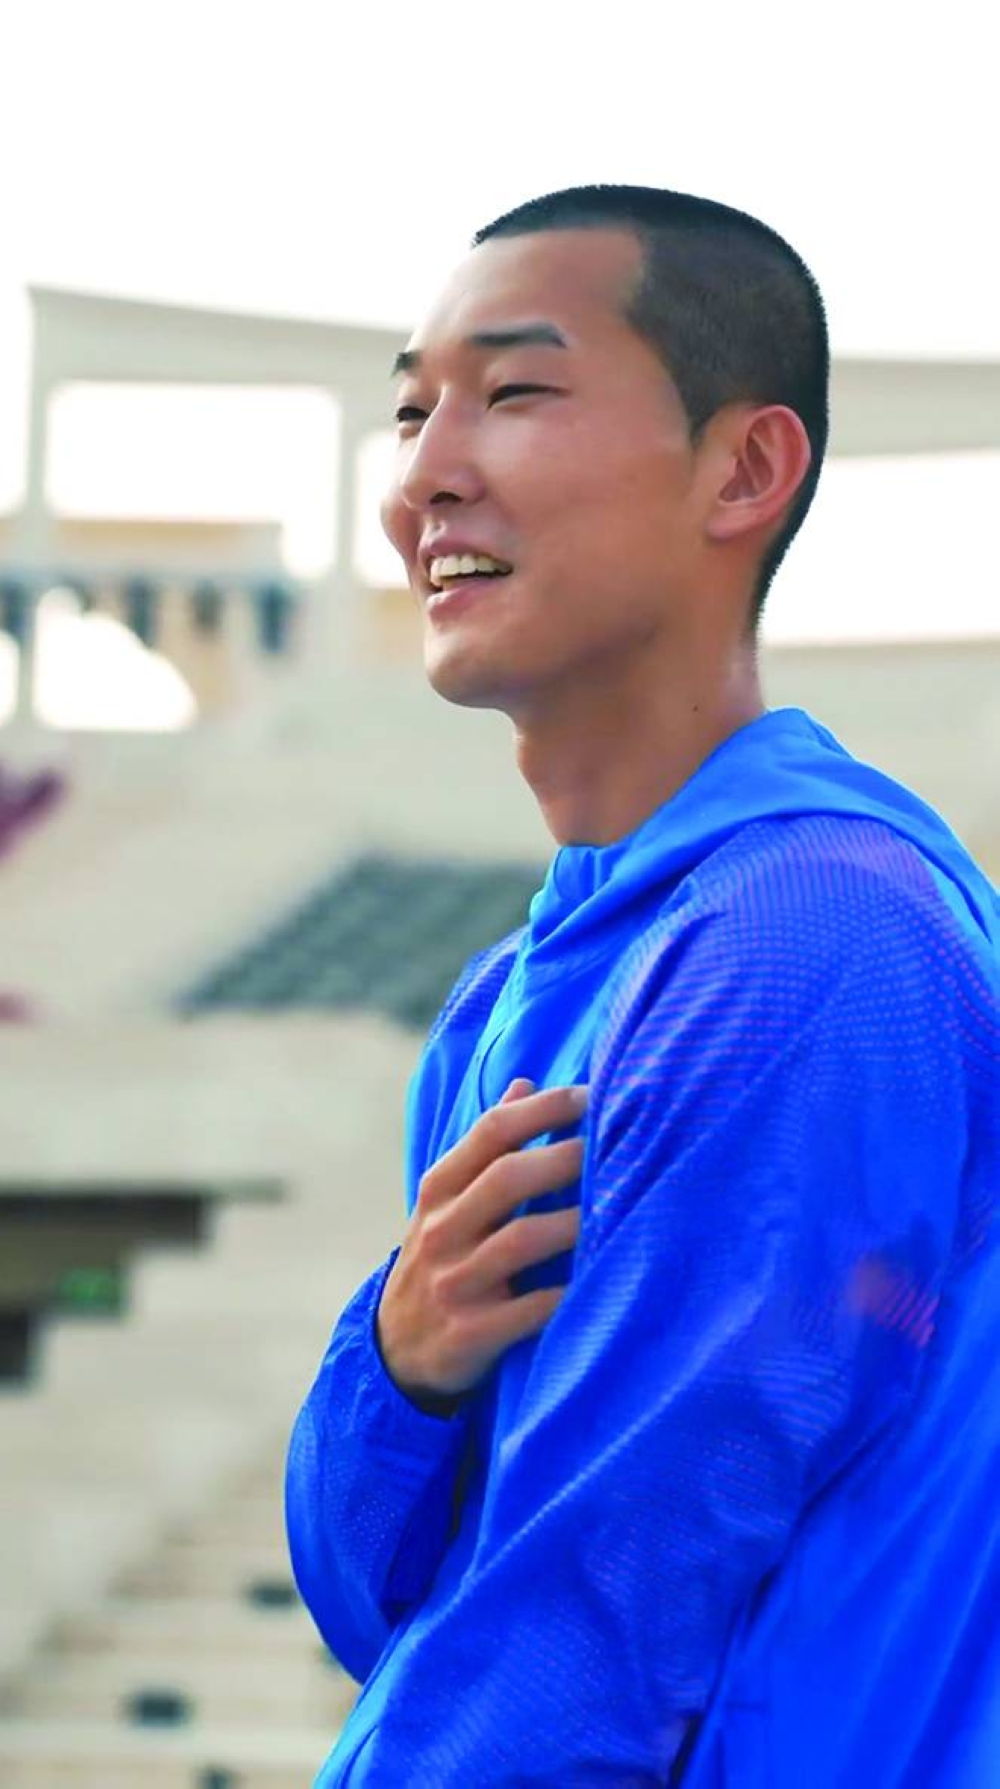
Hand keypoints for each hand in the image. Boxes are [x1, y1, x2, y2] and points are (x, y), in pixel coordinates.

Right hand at [376, 1079, 587, 1411]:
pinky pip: (533, 1309)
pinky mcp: (472, 1334)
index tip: (591, 1095)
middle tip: (613, 1146)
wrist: (394, 1350)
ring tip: (617, 1206)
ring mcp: (454, 1284)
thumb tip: (526, 1083)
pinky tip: (604, 1275)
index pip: (491, 1132)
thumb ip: (486, 1145)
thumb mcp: (447, 1200)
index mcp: (438, 1190)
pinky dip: (570, 1292)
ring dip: (576, 1221)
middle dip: (566, 1157)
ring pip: (522, 1241)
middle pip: (507, 1179)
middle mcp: (441, 1231)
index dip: (545, 1109)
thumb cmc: (441, 1257)